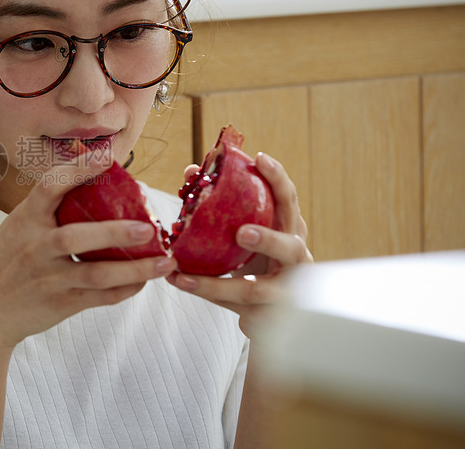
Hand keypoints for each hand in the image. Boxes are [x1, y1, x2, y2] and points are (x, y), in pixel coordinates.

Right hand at [0, 156, 177, 349]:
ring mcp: (48, 278)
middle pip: (77, 236)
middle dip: (116, 231)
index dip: (78, 168)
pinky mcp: (59, 303)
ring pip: (96, 274)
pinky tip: (143, 282)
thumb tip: (87, 174)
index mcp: (25, 220)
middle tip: (149, 227)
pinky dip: (125, 290)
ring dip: (134, 268)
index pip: (51, 185)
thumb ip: (46, 209)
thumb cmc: (6, 263)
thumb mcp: (16, 228)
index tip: (108, 157)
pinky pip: (99, 297)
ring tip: (164, 261)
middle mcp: (35, 247)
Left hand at [166, 152, 312, 337]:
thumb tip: (192, 171)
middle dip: (269, 240)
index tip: (260, 159)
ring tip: (188, 277)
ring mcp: (284, 293)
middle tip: (242, 233)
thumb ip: (223, 206)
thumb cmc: (259, 262)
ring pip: (256, 289)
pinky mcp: (266, 316)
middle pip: (290, 248)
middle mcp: (294, 262)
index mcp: (291, 232)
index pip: (289, 202)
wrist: (270, 314)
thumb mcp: (246, 234)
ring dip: (221, 284)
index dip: (279, 180)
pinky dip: (206, 294)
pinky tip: (182, 284)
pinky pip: (233, 306)